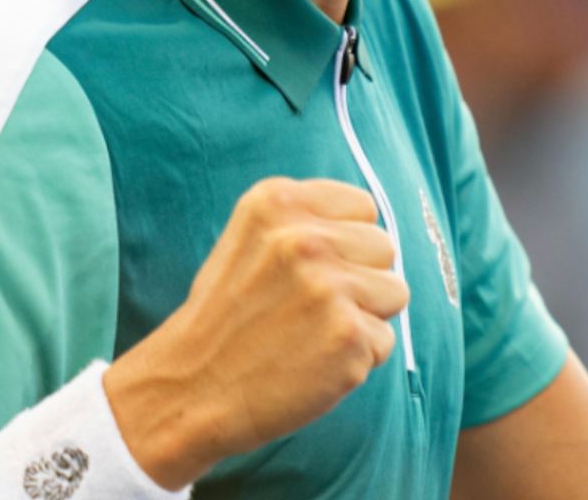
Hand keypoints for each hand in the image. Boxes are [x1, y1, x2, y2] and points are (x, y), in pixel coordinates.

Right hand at [102, 176, 406, 488]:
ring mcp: (328, 287)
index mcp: (275, 202)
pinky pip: (384, 340)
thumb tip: (373, 232)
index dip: (344, 241)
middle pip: (383, 246)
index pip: (362, 207)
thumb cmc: (225, 317)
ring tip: (311, 331)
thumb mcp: (247, 241)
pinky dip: (356, 358)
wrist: (192, 385)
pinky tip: (312, 361)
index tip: (311, 269)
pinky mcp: (348, 336)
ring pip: (394, 291)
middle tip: (308, 307)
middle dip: (358, 278)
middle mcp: (303, 237)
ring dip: (364, 317)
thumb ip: (303, 224)